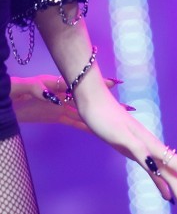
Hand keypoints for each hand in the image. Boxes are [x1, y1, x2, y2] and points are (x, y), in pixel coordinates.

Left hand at [10, 73, 126, 130]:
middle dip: (107, 101)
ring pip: (84, 110)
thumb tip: (50, 94)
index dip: (96, 83)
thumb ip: (35, 88)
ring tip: (119, 118)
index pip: (79, 83)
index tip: (116, 83)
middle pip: (88, 97)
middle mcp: (61, 94)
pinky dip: (86, 125)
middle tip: (127, 107)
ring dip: (100, 114)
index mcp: (54, 84)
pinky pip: (74, 121)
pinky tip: (98, 130)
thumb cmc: (11, 92)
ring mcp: (59, 105)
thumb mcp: (20, 88)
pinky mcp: (55, 116)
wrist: (5, 103)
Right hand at [73, 71, 176, 213]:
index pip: (176, 171)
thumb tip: (167, 192)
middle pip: (174, 173)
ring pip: (164, 165)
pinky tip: (156, 170)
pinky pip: (140, 151)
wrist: (96, 101)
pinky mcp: (126, 137)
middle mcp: (151, 147)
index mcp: (154, 152)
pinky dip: (150, 162)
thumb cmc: (112, 124)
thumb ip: (151, 169)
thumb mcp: (132, 151)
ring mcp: (140, 142)